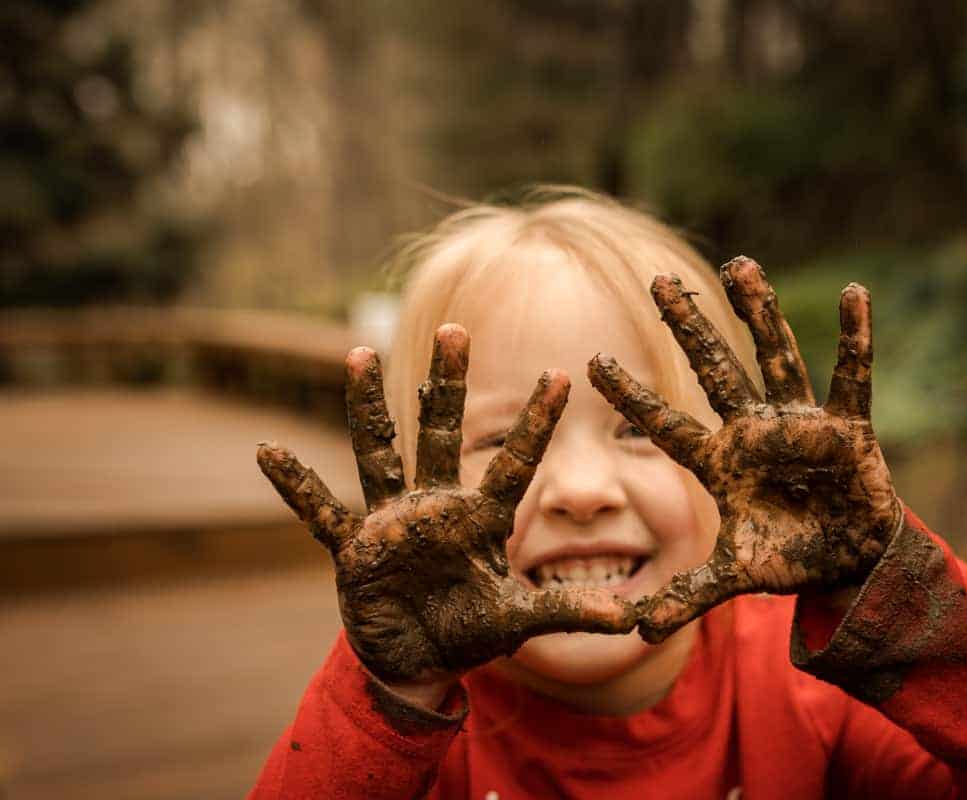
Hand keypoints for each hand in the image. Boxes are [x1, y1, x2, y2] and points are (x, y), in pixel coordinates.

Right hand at [258, 325, 635, 682]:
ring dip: (367, 407)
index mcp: (480, 518)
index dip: (538, 423)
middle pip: (440, 431)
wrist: (418, 657)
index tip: (563, 376)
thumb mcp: (518, 621)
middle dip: (448, 382)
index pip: (515, 462)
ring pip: (379, 452)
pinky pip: (321, 513)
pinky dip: (295, 487)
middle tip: (457, 329)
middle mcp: (435, 505)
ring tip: (357, 355)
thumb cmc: (469, 628)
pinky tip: (267, 452)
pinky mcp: (355, 549)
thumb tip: (628, 622)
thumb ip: (567, 613)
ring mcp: (392, 521)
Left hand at [588, 257, 899, 643]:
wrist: (848, 560)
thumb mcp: (732, 576)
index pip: (666, 424)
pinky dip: (855, 338)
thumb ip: (685, 596)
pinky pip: (853, 376)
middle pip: (715, 369)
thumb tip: (633, 630)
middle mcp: (754, 431)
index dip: (630, 397)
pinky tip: (855, 294)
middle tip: (658, 280)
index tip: (591, 362)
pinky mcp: (848, 428)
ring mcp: (800, 423)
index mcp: (721, 462)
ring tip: (740, 266)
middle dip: (689, 327)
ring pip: (775, 357)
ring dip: (760, 313)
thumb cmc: (787, 556)